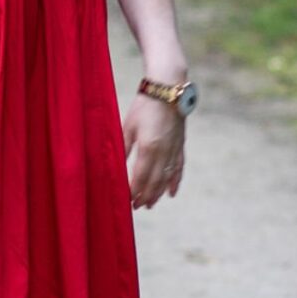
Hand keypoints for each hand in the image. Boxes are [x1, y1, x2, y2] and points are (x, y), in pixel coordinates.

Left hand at [123, 92, 184, 209]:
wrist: (168, 90)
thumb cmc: (144, 106)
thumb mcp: (128, 126)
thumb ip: (123, 148)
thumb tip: (116, 167)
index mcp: (149, 147)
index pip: (141, 177)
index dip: (134, 191)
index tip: (128, 201)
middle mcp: (164, 152)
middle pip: (155, 181)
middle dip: (145, 196)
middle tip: (137, 207)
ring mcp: (174, 149)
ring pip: (167, 178)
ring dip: (158, 193)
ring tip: (150, 204)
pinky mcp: (180, 145)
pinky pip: (179, 168)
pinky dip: (175, 182)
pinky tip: (171, 193)